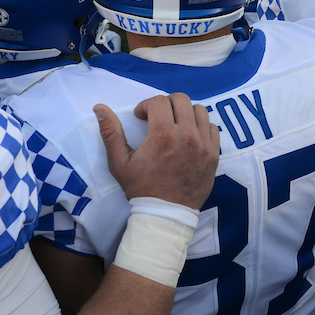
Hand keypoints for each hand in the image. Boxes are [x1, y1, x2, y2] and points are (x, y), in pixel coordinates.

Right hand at [95, 93, 218, 210]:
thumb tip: (100, 108)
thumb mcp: (119, 163)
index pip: (159, 101)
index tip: (141, 117)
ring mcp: (204, 145)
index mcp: (163, 135)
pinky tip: (190, 136)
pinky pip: (213, 128)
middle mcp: (187, 135)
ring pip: (199, 110)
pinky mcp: (214, 154)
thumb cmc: (141, 188)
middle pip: (181, 99)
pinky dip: (201, 127)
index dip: (146, 105)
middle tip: (158, 117)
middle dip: (166, 103)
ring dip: (185, 112)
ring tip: (175, 124)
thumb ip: (110, 133)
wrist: (166, 214)